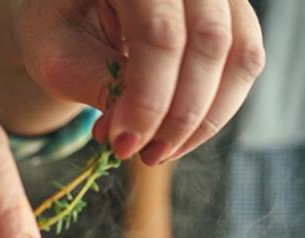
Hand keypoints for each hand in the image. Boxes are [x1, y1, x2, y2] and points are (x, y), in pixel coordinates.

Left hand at [11, 0, 264, 164]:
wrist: (79, 7)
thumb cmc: (62, 26)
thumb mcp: (59, 55)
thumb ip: (97, 86)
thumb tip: (134, 136)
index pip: (159, 35)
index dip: (148, 100)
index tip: (123, 145)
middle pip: (208, 43)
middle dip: (179, 116)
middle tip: (145, 156)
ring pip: (240, 56)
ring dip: (204, 119)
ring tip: (159, 152)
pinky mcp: (235, 11)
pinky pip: (246, 63)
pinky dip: (216, 109)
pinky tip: (176, 134)